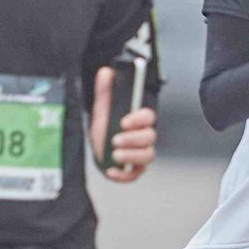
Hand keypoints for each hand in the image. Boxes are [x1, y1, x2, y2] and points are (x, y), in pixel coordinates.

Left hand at [92, 63, 155, 182]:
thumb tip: (106, 72)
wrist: (97, 146)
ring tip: (115, 154)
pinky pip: (134, 175)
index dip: (139, 119)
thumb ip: (105, 90)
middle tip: (116, 139)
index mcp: (139, 121)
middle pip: (150, 138)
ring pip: (147, 157)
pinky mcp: (133, 171)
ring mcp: (140, 155)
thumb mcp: (102, 107)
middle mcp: (143, 138)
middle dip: (134, 139)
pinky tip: (111, 170)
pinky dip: (123, 175)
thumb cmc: (105, 126)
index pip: (149, 117)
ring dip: (131, 156)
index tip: (125, 121)